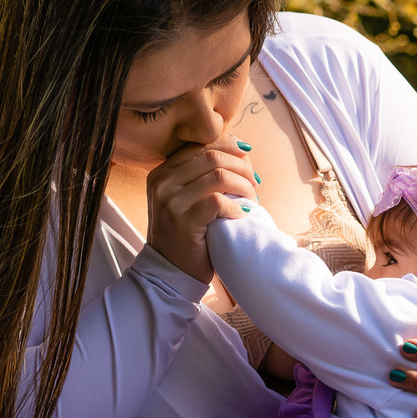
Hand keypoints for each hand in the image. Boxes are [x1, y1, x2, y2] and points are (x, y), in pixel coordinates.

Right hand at [146, 137, 256, 282]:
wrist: (170, 272)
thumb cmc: (186, 234)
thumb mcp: (186, 198)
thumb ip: (203, 174)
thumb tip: (241, 147)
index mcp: (162, 172)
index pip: (201, 145)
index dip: (230, 147)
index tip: (248, 159)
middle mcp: (162, 183)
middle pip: (212, 156)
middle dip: (241, 167)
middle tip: (254, 183)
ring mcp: (170, 201)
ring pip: (218, 176)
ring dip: (243, 186)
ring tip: (252, 199)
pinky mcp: (182, 221)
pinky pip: (217, 202)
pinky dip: (236, 206)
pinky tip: (243, 214)